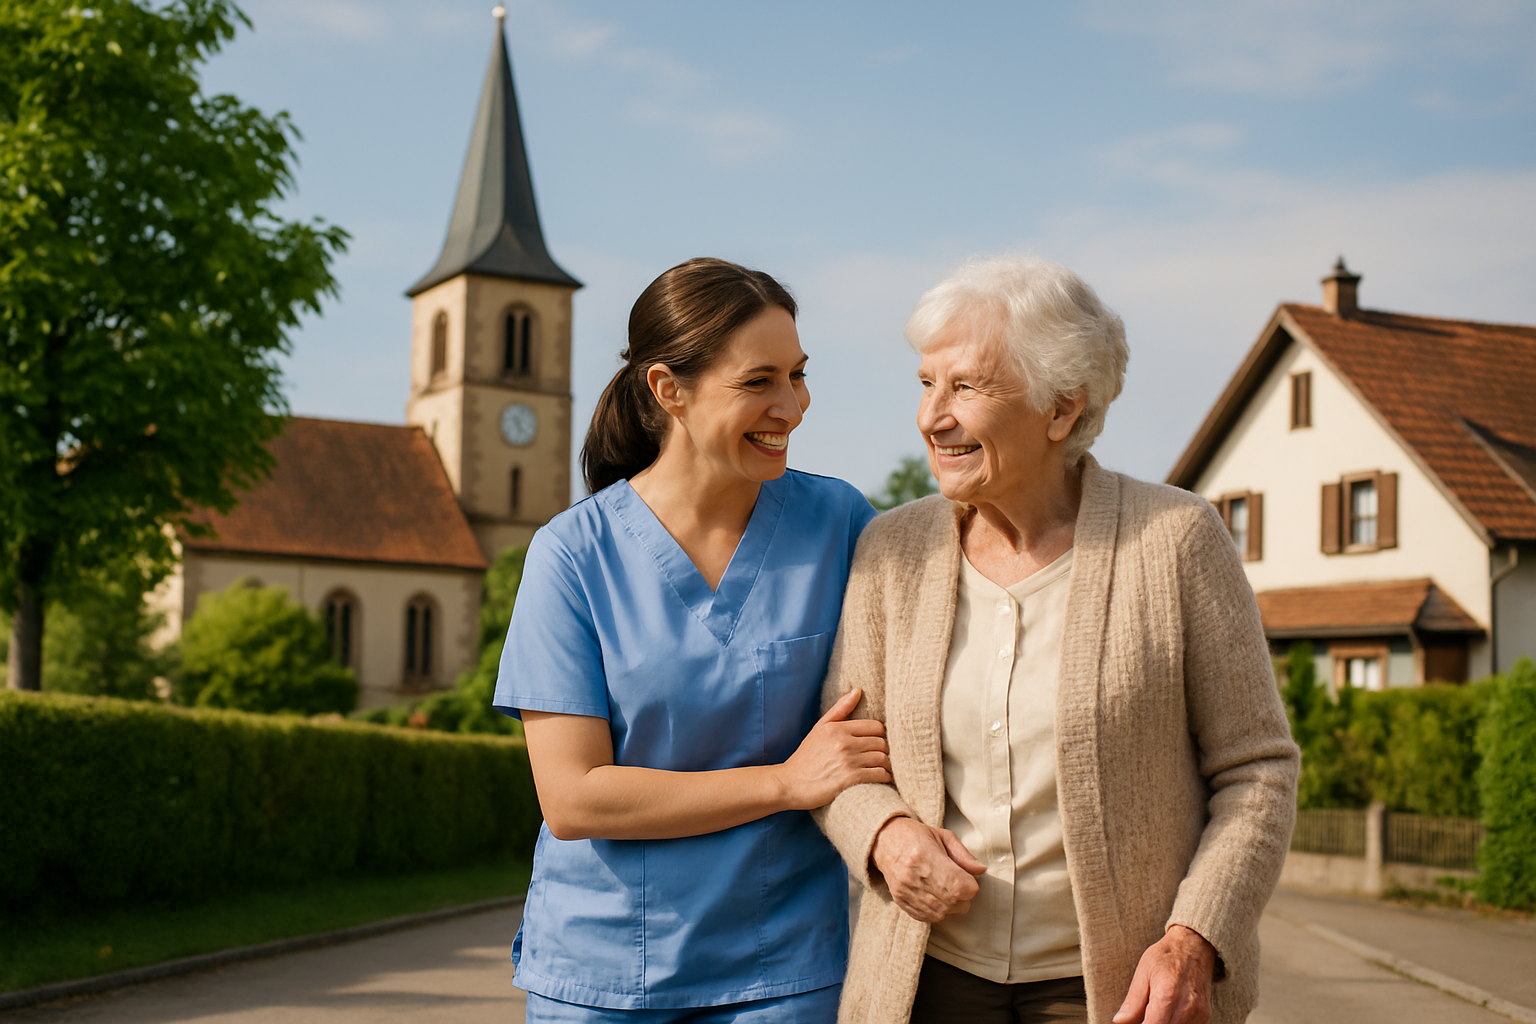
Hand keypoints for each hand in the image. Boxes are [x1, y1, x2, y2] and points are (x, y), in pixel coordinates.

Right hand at [777, 688, 891, 808]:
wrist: (790, 784)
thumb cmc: (806, 757)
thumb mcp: (819, 728)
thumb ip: (840, 709)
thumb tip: (858, 690)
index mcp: (837, 729)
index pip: (876, 726)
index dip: (880, 735)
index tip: (875, 743)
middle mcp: (844, 743)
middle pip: (882, 743)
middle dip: (884, 750)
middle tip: (879, 757)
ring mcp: (848, 762)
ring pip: (883, 759)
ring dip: (885, 765)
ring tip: (880, 768)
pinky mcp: (850, 780)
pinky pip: (879, 775)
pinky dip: (883, 777)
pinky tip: (879, 779)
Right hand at [869, 816, 985, 922]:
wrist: (884, 841)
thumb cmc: (916, 836)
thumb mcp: (943, 836)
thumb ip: (963, 855)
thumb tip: (980, 870)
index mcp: (926, 856)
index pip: (959, 886)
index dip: (970, 884)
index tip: (967, 877)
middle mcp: (914, 876)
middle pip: (953, 902)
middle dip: (963, 896)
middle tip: (958, 883)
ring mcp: (906, 891)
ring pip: (942, 913)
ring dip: (951, 905)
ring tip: (947, 889)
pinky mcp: (901, 901)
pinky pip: (927, 918)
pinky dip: (938, 911)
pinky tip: (936, 897)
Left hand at [1113, 924, 1216, 1023]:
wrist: (1194, 945)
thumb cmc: (1167, 955)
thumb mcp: (1143, 972)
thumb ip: (1132, 1002)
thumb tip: (1120, 1021)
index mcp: (1167, 995)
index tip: (1136, 1022)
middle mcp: (1186, 1008)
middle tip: (1143, 1014)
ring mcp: (1199, 1014)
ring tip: (1155, 1011)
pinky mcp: (1205, 1017)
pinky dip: (1174, 1023)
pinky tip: (1168, 1013)